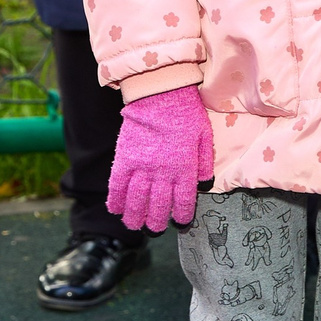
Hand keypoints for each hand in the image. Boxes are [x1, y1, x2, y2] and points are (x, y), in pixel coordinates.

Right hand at [106, 83, 215, 232]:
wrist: (160, 92)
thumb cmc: (186, 112)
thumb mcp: (204, 137)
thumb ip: (205, 164)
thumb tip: (204, 185)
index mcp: (184, 168)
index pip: (182, 202)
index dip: (180, 216)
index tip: (179, 223)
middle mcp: (162, 172)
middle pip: (157, 206)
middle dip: (155, 222)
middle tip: (154, 229)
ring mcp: (141, 166)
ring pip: (136, 201)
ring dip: (134, 217)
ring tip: (134, 225)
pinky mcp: (124, 157)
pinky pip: (117, 184)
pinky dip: (115, 199)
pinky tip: (116, 209)